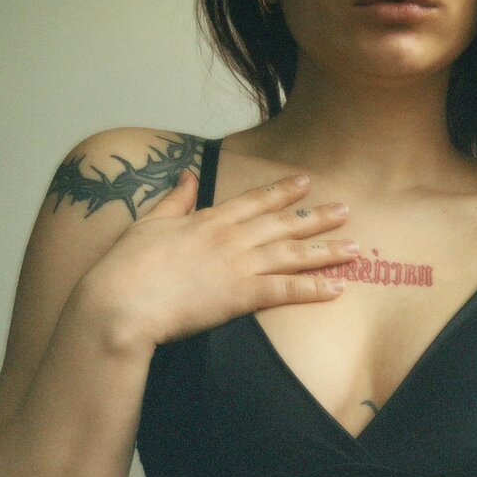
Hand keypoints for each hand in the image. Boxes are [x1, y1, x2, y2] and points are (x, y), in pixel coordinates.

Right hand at [78, 168, 356, 347]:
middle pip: (282, 224)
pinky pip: (285, 291)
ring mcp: (237, 266)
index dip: (282, 191)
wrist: (122, 301)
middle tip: (347, 210)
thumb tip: (188, 175)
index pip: (254, 201)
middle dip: (316, 217)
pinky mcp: (240, 296)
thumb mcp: (149, 222)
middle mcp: (230, 238)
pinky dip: (313, 289)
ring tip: (355, 247)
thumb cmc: (127, 267)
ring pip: (292, 255)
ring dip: (326, 251)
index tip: (306, 182)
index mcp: (208, 220)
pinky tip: (337, 288)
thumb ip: (175, 199)